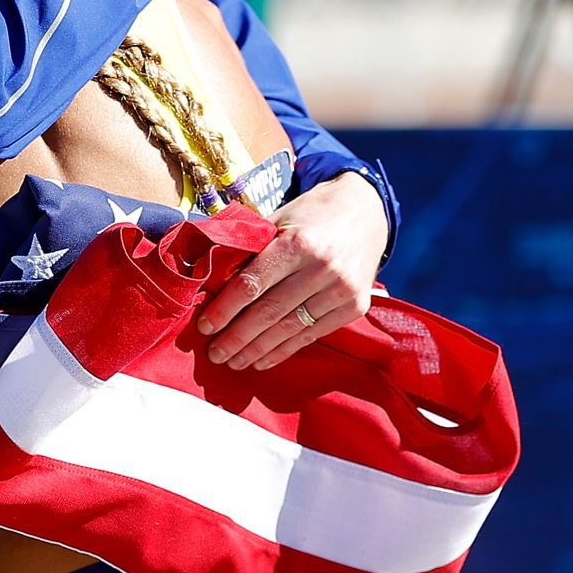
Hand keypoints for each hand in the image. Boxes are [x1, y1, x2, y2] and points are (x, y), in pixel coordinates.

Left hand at [198, 172, 387, 370]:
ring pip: (290, 328)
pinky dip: (285, 350)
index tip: (206, 326)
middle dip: (237, 338)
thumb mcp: (280, 221)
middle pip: (269, 312)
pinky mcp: (355, 306)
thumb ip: (252, 248)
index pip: (252, 284)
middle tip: (215, 354)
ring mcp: (341, 289)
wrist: (367, 210)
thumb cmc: (313, 215)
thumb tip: (212, 281)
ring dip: (258, 350)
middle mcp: (322, 268)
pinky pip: (313, 334)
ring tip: (235, 362)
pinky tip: (264, 360)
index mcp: (298, 243)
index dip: (225, 309)